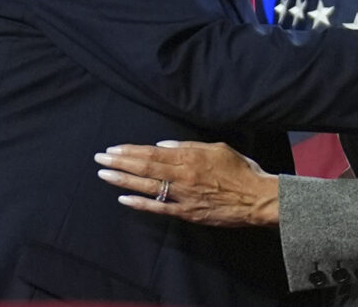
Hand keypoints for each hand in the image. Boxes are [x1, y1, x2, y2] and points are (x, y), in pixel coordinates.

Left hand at [94, 141, 279, 226]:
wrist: (257, 199)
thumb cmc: (241, 170)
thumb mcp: (218, 148)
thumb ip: (189, 146)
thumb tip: (163, 145)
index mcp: (190, 157)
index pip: (152, 153)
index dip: (130, 151)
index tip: (113, 148)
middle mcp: (183, 175)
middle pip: (145, 168)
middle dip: (120, 163)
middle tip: (100, 159)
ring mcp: (183, 196)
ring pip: (147, 187)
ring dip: (123, 181)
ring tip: (104, 175)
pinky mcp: (187, 213)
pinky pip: (159, 208)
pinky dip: (140, 204)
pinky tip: (124, 199)